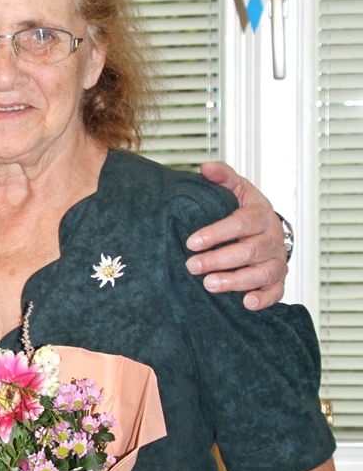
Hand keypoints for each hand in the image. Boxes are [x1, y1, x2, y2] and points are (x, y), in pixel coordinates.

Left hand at [186, 161, 287, 309]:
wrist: (266, 227)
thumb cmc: (245, 209)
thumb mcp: (235, 189)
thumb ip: (222, 177)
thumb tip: (206, 167)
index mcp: (260, 214)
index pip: (240, 223)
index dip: (216, 233)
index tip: (192, 242)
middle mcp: (272, 238)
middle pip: (248, 251)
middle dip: (218, 260)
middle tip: (192, 266)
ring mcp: (277, 260)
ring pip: (262, 274)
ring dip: (235, 281)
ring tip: (209, 285)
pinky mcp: (278, 279)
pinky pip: (276, 292)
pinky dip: (264, 299)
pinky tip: (246, 303)